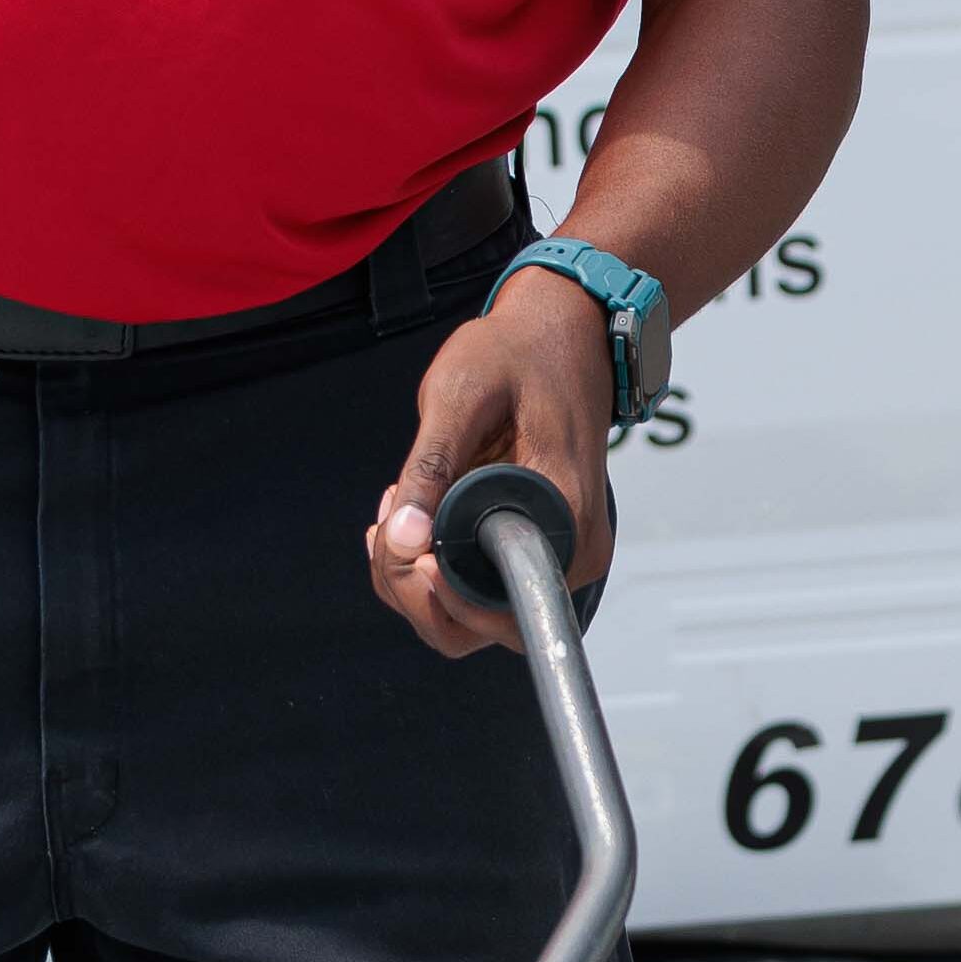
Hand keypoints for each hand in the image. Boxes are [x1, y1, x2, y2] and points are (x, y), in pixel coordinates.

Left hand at [367, 272, 620, 656]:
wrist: (562, 332)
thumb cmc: (518, 353)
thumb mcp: (461, 396)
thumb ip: (429, 468)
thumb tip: (403, 539)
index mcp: (563, 521)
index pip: (494, 609)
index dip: (434, 592)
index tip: (403, 538)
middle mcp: (570, 556)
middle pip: (478, 629)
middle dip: (413, 588)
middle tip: (390, 520)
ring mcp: (554, 559)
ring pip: (468, 617)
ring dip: (414, 576)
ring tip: (398, 504)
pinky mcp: (532, 551)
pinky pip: (475, 587)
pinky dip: (428, 565)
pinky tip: (410, 512)